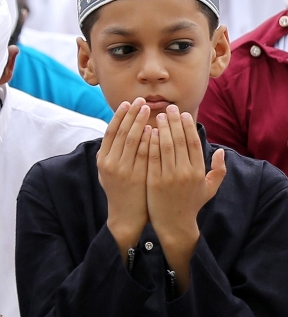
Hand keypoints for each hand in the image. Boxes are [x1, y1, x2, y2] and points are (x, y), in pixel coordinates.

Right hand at [97, 98, 151, 261]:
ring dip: (141, 123)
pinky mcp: (138, 177)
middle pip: (122, 132)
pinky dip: (149, 140)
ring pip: (132, 141)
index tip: (128, 102)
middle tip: (141, 101)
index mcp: (103, 159)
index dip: (119, 116)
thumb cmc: (122, 190)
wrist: (127, 216)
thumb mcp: (109, 171)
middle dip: (132, 114)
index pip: (111, 131)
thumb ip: (113, 151)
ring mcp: (124, 171)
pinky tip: (156, 130)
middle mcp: (111, 164)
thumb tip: (121, 128)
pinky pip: (145, 154)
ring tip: (150, 110)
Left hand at [147, 106, 226, 292]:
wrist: (174, 225)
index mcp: (199, 172)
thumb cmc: (192, 205)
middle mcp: (185, 172)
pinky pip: (152, 157)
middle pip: (178, 140)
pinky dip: (150, 142)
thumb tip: (221, 151)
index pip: (193, 143)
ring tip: (157, 116)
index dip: (188, 127)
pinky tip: (147, 132)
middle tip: (168, 108)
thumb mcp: (210, 189)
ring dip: (160, 128)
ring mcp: (169, 176)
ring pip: (164, 146)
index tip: (183, 114)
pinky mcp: (154, 181)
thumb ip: (219, 170)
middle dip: (173, 122)